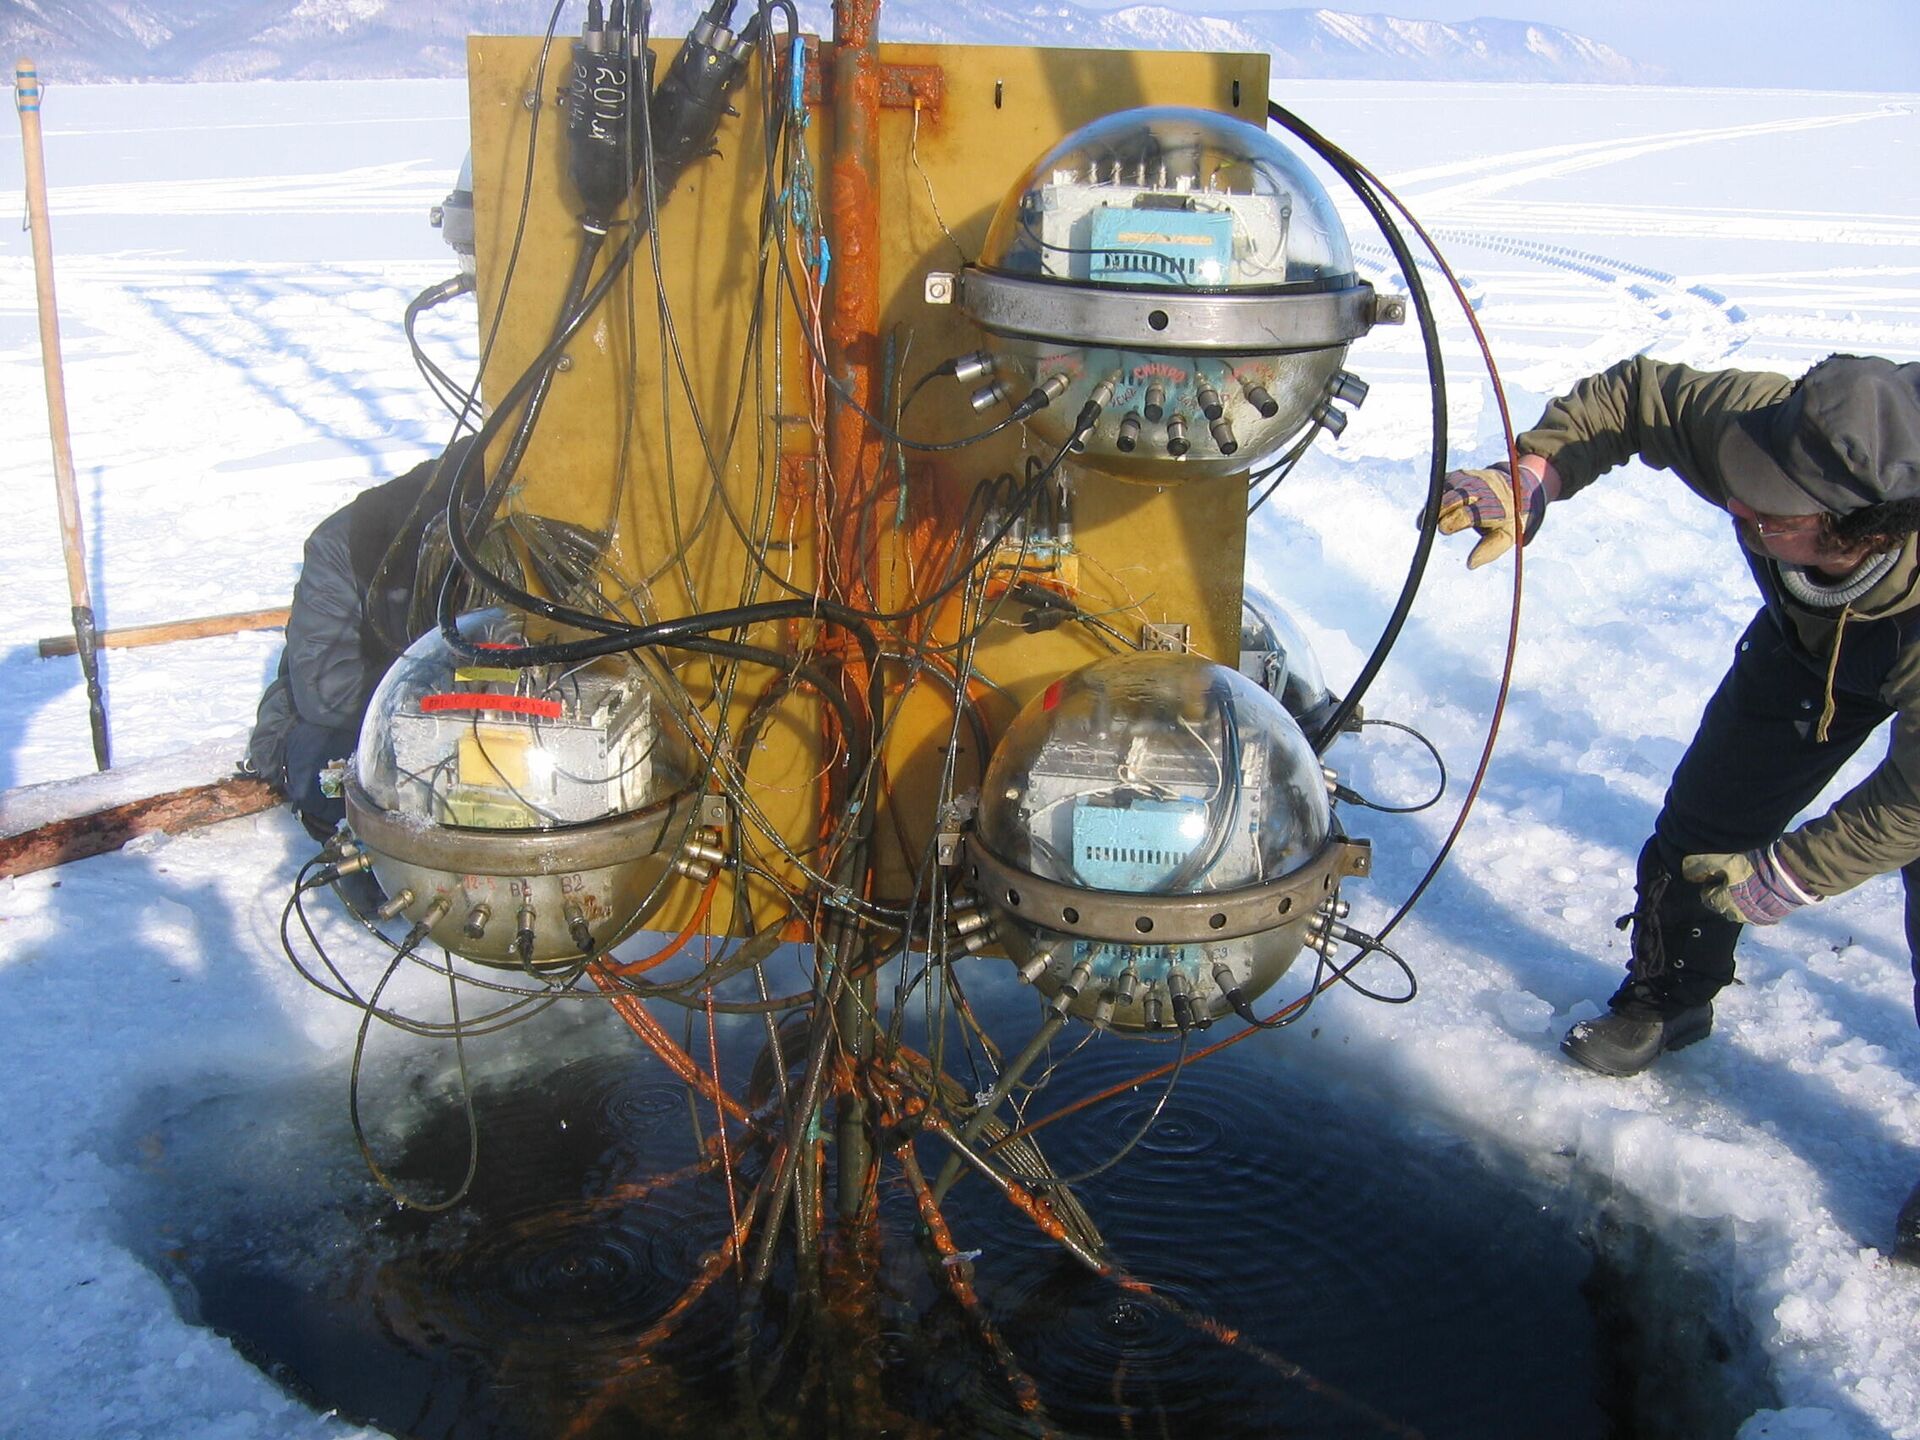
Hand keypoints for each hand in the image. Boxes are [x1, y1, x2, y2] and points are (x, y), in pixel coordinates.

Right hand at [1437, 461, 1550, 569]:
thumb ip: (1490, 550)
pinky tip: (1431, 510)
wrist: (1516, 486)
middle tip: (1430, 524)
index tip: (1444, 529)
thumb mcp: (1507, 535)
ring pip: (1448, 487)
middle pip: (1459, 496)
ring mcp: (1470, 478)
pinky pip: (1442, 484)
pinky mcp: (1458, 474)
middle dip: (1442, 508)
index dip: (1455, 520)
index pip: (1472, 512)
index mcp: (1496, 507)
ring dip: (1434, 503)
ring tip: (1425, 520)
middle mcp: (1483, 489)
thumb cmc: (1507, 516)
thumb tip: (1470, 564)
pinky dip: (1435, 497)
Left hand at [1681, 846, 1817, 924]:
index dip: (1711, 883)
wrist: (1791, 874)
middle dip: (1726, 892)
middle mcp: (1739, 916)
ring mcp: (1759, 918)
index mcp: (1723, 904)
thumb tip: (1687, 873)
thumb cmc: (1753, 867)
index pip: (1707, 897)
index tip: (1719, 873)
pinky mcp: (1775, 916)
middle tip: (1735, 875)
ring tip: (1752, 880)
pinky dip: (1760, 900)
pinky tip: (1765, 887)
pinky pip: (1762, 910)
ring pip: (1743, 908)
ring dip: (1744, 897)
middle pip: (1725, 904)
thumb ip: (1701, 866)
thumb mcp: (1722, 859)